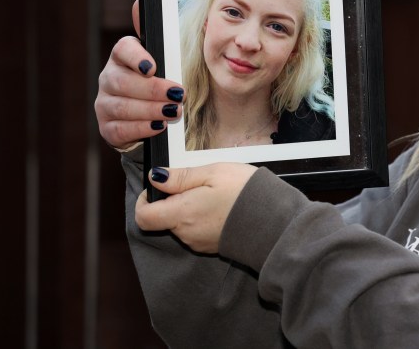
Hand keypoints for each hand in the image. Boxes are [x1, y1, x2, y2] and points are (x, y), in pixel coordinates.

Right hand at [94, 0, 184, 148]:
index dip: (136, 57)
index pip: (123, 50)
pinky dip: (141, 128)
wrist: (152, 116)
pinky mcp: (107, 127)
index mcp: (123, 57)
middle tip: (178, 96)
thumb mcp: (165, 60)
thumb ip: (157, 36)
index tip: (153, 67)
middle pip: (123, 81)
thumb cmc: (160, 82)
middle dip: (152, 90)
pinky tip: (158, 127)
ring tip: (173, 112)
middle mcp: (109, 77)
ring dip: (150, 110)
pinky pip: (119, 129)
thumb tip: (138, 1)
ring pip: (122, 106)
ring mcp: (105, 103)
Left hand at [134, 163, 258, 253]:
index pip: (143, 216)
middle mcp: (186, 233)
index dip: (145, 200)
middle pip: (163, 219)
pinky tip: (221, 207)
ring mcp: (198, 242)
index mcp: (181, 214)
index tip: (158, 187)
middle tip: (197, 184)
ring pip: (181, 224)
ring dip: (189, 209)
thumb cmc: (246, 193)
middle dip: (173, 201)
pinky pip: (196, 231)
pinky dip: (202, 219)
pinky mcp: (211, 246)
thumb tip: (156, 178)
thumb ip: (181, 177)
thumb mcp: (213, 172)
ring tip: (214, 194)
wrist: (275, 220)